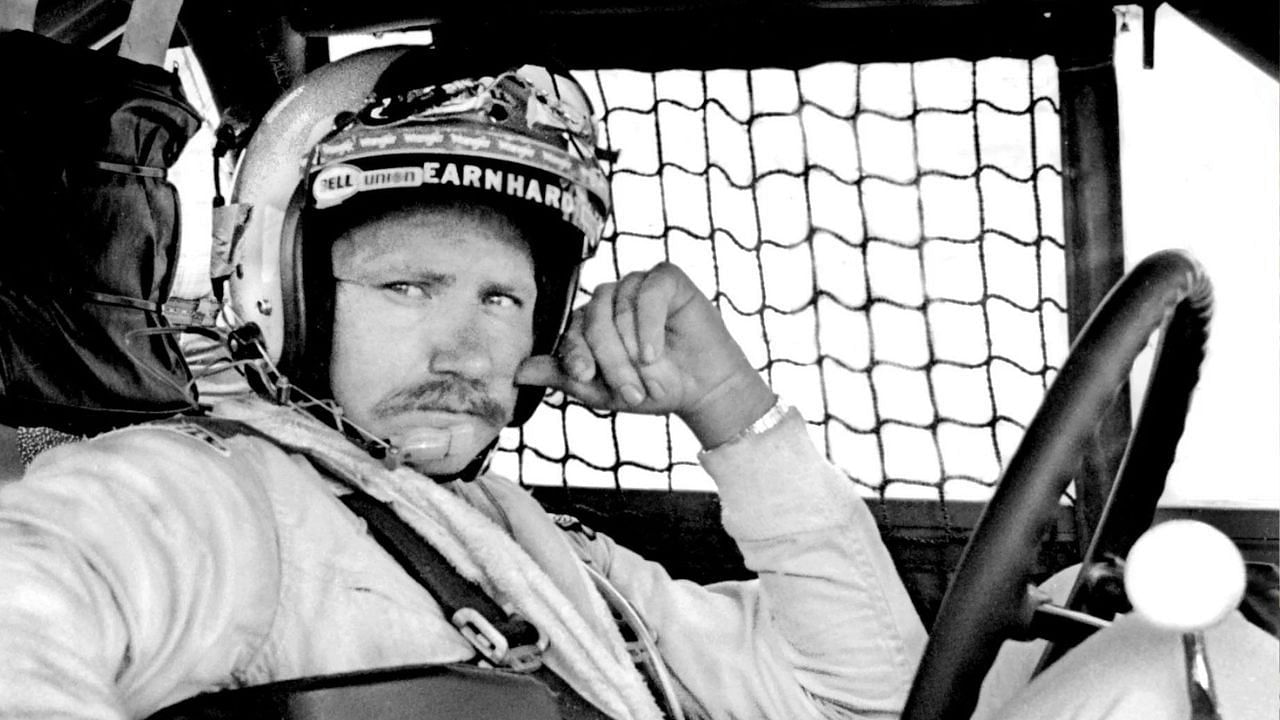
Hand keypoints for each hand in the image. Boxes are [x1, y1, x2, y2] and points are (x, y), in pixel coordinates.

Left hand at [515, 262, 775, 447]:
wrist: (704, 388)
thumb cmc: (654, 388)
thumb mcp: (604, 391)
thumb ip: (563, 377)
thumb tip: (517, 373)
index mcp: (590, 322)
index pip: (571, 331)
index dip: (574, 354)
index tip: (585, 376)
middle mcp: (610, 299)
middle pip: (593, 320)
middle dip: (609, 359)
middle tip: (628, 392)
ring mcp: (637, 285)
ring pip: (618, 309)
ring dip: (633, 348)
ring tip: (649, 374)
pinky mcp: (666, 278)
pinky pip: (647, 294)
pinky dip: (649, 326)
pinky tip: (655, 352)